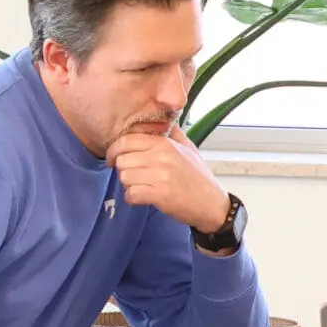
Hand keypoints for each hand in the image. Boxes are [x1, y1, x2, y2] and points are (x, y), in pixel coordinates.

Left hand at [108, 125, 231, 235]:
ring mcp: (161, 175)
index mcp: (165, 143)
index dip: (114, 150)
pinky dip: (132, 198)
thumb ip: (174, 133)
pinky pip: (131, 194)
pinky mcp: (160, 195)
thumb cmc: (199, 178)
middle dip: (122, 170)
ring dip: (128, 185)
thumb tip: (164, 121)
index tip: (114, 158)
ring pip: (125, 177)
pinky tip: (141, 198)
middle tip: (130, 176)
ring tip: (139, 188)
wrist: (213, 204)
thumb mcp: (189, 148)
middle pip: (122, 159)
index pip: (126, 140)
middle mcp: (162, 156)